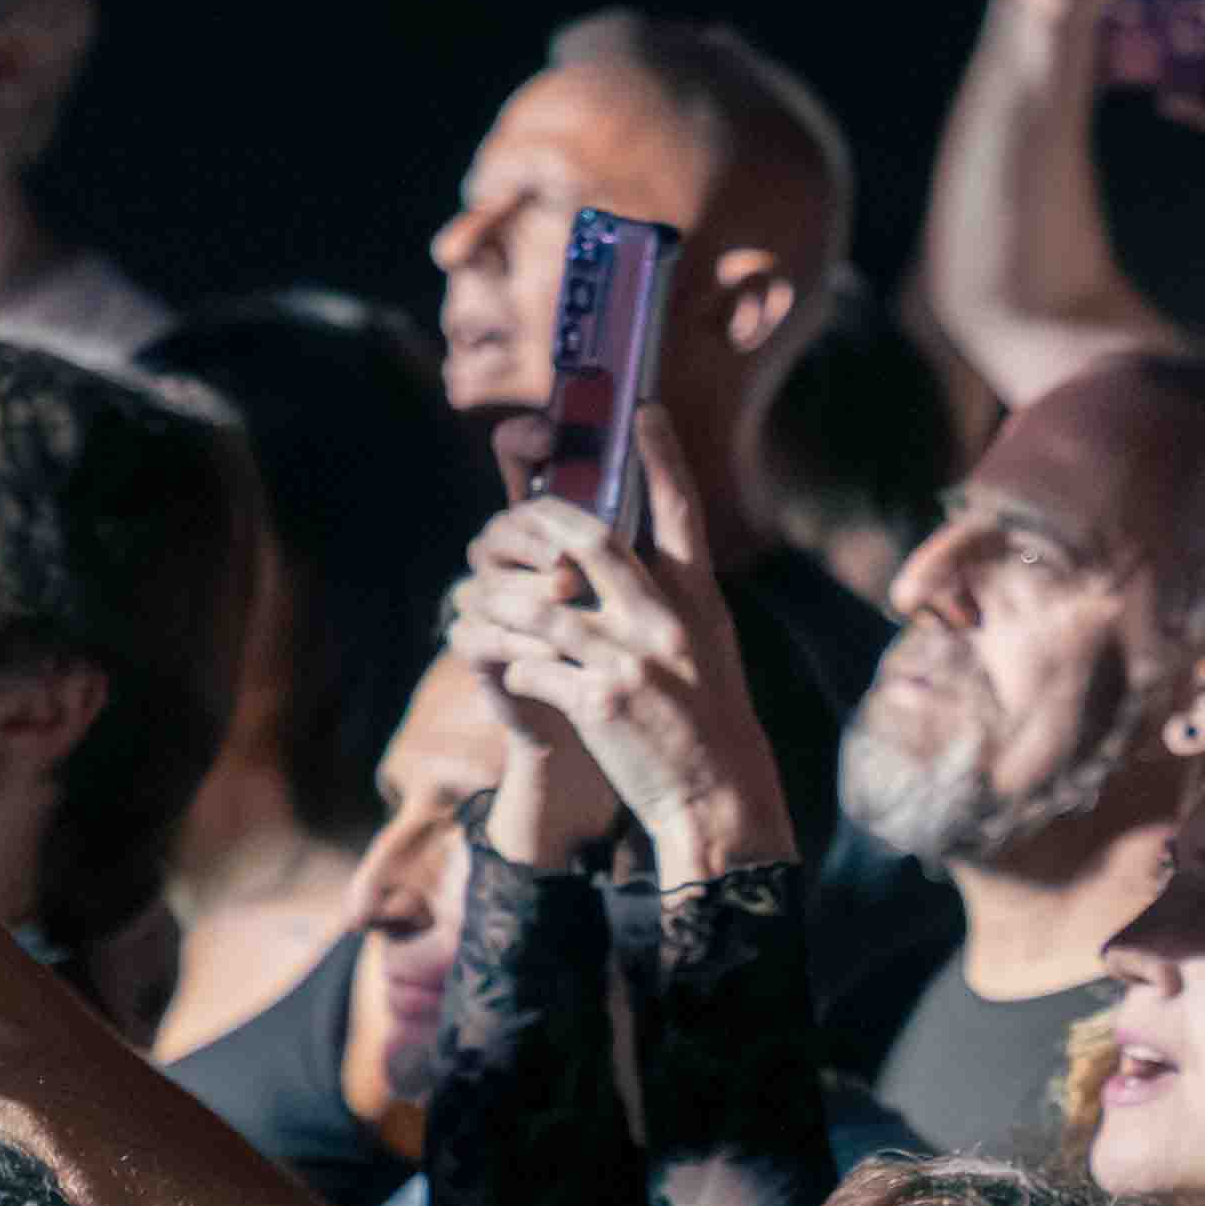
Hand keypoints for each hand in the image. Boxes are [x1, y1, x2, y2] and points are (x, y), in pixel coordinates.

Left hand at [443, 424, 791, 889]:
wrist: (717, 796)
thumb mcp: (707, 646)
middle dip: (544, 520)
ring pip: (541, 606)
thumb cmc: (708, 720)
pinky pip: (531, 665)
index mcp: (697, 600)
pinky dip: (511, 662)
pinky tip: (507, 668)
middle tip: (518, 510)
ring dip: (506, 604)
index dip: (662, 457)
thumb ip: (671, 599)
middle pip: (592, 541)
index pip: (680, 512)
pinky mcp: (599, 702)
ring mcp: (632, 660)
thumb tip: (628, 556)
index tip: (644, 409)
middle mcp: (666, 621)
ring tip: (487, 604)